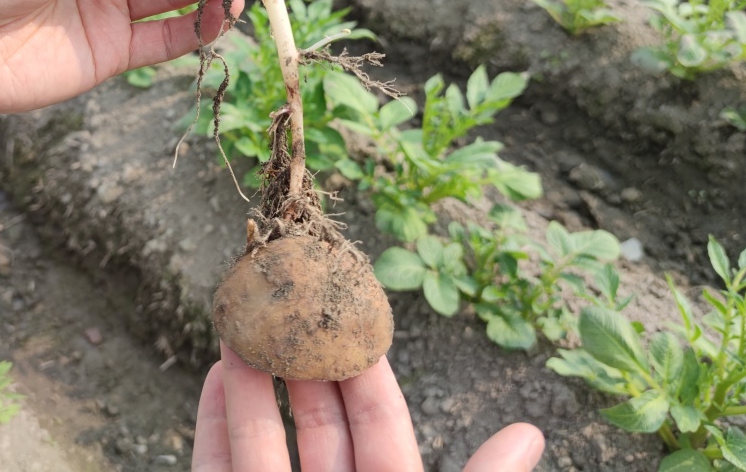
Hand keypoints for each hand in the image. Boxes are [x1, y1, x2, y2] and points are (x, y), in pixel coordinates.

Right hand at [192, 343, 543, 471]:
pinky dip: (215, 426)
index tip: (350, 313)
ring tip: (244, 323)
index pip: (380, 429)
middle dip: (302, 362)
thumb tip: (530, 430)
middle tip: (291, 300)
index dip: (365, 370)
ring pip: (263, 445)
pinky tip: (215, 377)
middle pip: (318, 426)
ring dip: (251, 383)